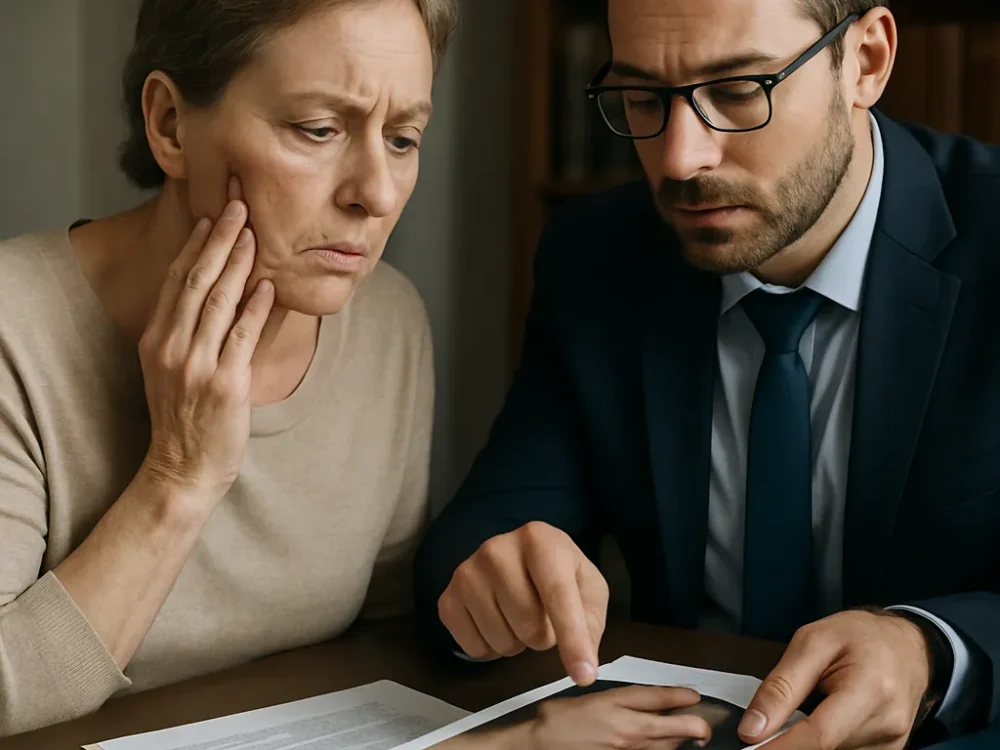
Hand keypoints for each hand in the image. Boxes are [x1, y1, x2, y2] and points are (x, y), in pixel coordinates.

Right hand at [138, 178, 274, 499]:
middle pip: (197, 281)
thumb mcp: (173, 370)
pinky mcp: (225, 383)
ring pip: (219, 301)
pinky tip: (267, 283)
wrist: (183, 468)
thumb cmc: (185, 419)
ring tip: (254, 233)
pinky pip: (242, 335)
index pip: (178, 280)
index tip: (213, 215)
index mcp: (158, 340)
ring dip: (238, 263)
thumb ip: (189, 333)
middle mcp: (173, 347)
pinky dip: (256, 307)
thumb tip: (223, 294)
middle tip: (238, 206)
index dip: (197, 244)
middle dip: (219, 239)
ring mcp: (197, 365)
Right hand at [438, 522, 609, 684]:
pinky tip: (497, 624)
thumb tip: (582, 665)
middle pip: (528, 623)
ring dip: (517, 642)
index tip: (584, 675)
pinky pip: (472, 647)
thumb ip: (589, 622)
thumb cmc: (558, 573)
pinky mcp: (448, 597)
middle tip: (543, 619)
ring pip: (500, 639)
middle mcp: (497, 549)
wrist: (519, 557)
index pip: (557, 596)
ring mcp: (467, 572)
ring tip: (519, 619)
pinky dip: (490, 649)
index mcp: (539, 540)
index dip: (573, 639)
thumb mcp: (587, 588)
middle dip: (543, 636)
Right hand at [529, 686, 712, 749]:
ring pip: (668, 747)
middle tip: (703, 727)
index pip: (657, 697)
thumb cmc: (555, 723)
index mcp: (614, 703)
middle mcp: (626, 728)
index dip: (680, 696)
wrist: (539, 746)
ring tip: (690, 739)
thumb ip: (613, 700)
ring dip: (680, 742)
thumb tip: (632, 704)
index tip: (693, 696)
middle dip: (695, 726)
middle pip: (675, 727)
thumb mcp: (586, 700)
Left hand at [738, 610, 931, 749]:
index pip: (819, 735)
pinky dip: (826, 740)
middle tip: (772, 720)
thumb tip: (753, 727)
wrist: (908, 643)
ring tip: (815, 702)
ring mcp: (892, 742)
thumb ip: (781, 686)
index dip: (780, 748)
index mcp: (871, 689)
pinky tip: (827, 716)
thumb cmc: (860, 635)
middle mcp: (888, 724)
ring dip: (810, 738)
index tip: (751, 749)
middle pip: (824, 748)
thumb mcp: (812, 642)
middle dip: (790, 739)